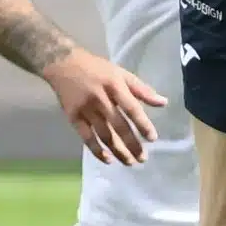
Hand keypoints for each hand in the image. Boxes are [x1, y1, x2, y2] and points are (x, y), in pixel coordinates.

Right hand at [43, 47, 163, 163]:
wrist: (63, 64)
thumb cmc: (97, 69)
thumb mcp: (121, 73)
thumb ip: (142, 89)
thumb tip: (163, 103)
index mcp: (115, 85)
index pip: (132, 108)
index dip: (142, 124)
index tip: (152, 139)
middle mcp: (101, 99)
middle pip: (119, 126)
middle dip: (132, 144)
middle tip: (143, 159)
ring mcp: (86, 109)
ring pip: (104, 135)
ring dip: (118, 151)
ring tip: (129, 162)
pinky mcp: (73, 117)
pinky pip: (86, 138)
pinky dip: (97, 150)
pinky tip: (108, 160)